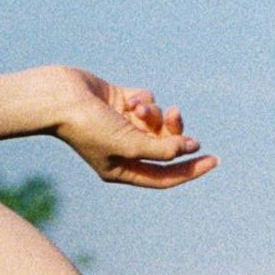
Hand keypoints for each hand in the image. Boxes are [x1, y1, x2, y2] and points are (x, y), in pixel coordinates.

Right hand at [42, 66, 217, 187]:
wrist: (61, 98)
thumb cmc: (88, 126)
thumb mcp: (128, 143)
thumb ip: (161, 149)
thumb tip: (190, 148)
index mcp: (122, 170)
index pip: (164, 176)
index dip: (190, 170)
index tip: (213, 159)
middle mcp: (124, 150)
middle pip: (164, 146)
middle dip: (172, 131)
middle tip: (174, 116)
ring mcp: (122, 127)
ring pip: (157, 122)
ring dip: (153, 113)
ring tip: (137, 106)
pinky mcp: (120, 104)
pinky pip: (147, 102)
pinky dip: (143, 99)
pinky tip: (128, 98)